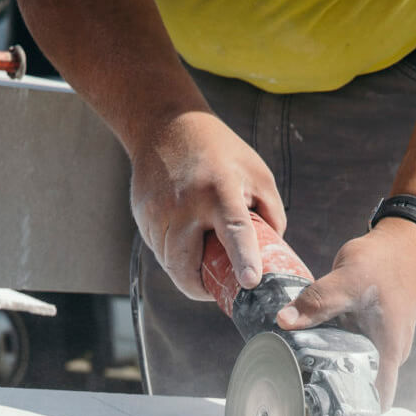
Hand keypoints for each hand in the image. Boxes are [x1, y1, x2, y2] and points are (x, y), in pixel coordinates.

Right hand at [130, 110, 286, 299]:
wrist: (165, 125)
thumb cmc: (220, 152)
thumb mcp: (256, 173)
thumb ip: (270, 213)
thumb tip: (273, 255)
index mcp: (220, 189)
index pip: (234, 229)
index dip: (243, 258)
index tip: (251, 282)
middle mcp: (185, 203)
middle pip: (186, 265)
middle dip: (200, 288)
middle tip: (214, 290)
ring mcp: (158, 210)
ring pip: (169, 263)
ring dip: (185, 271)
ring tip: (200, 259)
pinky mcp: (141, 215)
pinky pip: (157, 249)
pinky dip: (172, 253)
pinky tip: (182, 238)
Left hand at [276, 220, 415, 409]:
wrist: (406, 239)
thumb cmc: (385, 261)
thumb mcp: (346, 280)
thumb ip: (316, 303)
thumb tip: (284, 321)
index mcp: (389, 351)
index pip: (378, 400)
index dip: (358, 414)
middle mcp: (392, 353)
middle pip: (367, 388)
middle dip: (339, 394)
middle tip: (306, 395)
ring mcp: (387, 342)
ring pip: (362, 369)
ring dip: (339, 372)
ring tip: (306, 375)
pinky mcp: (379, 331)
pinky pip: (360, 351)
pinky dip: (342, 353)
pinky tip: (318, 349)